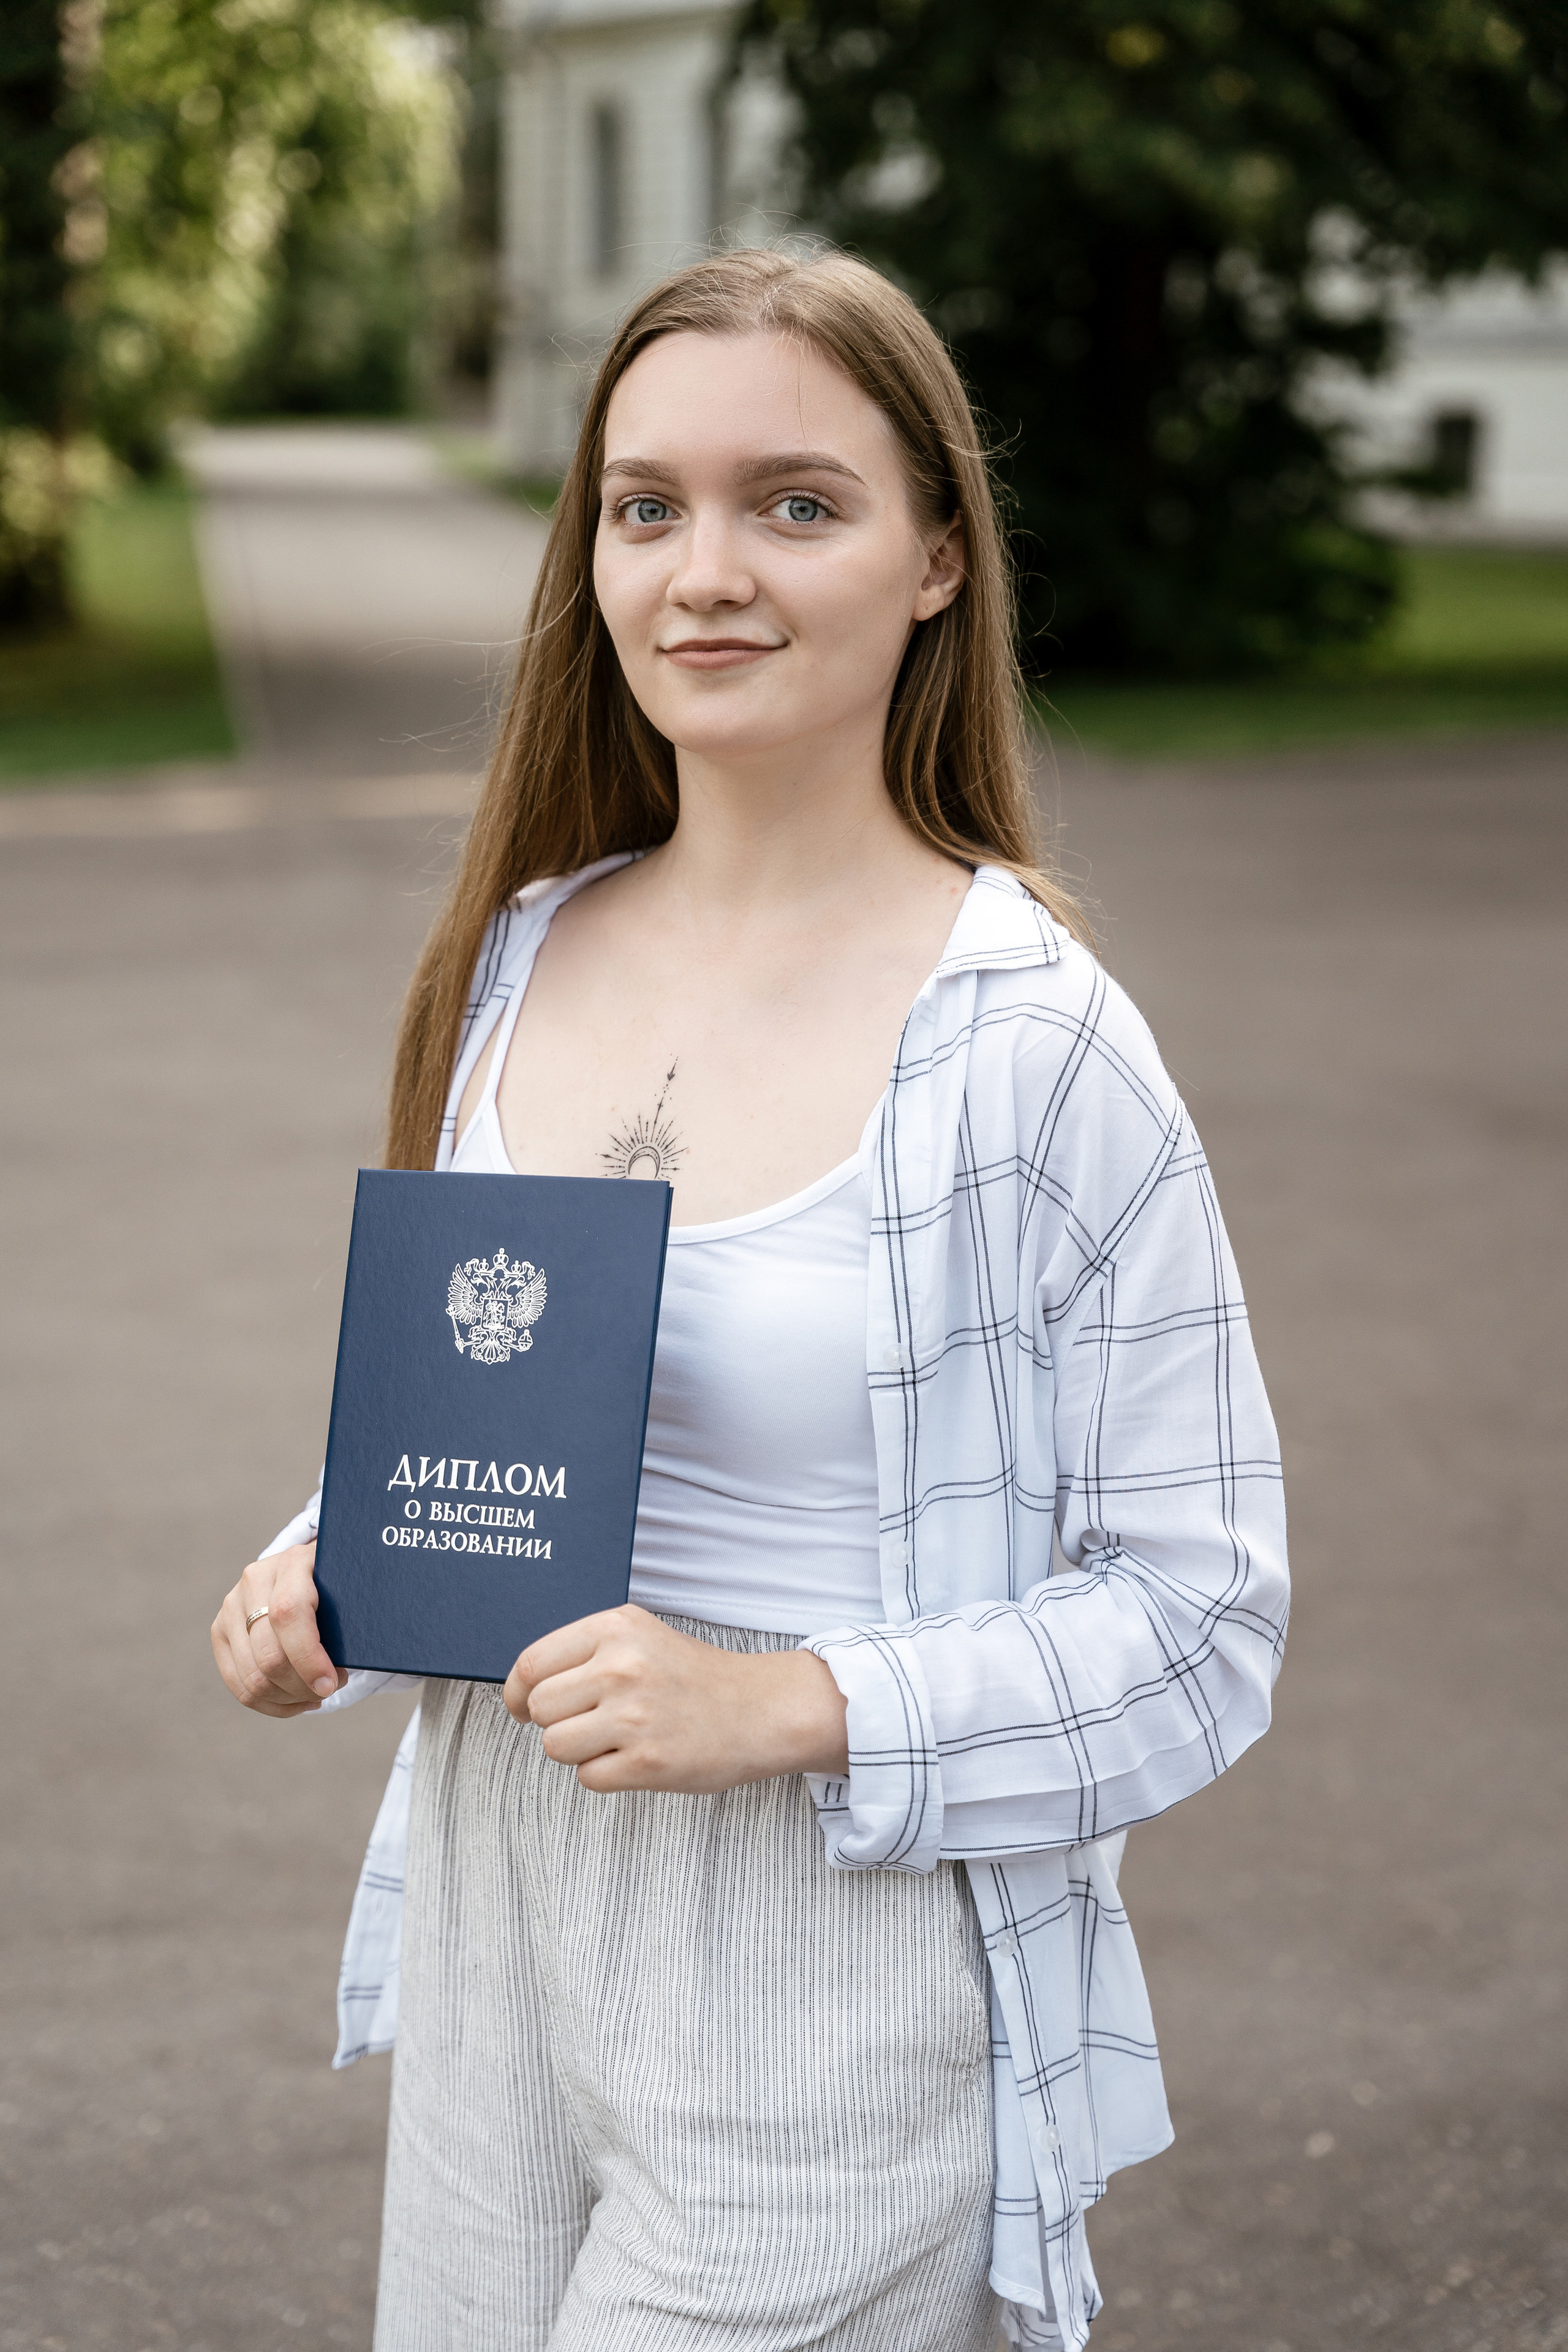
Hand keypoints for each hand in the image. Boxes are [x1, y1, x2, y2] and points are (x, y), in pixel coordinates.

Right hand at [211, 1541, 347, 1717]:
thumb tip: (354, 1662)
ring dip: (290, 1698)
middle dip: (303, 1686)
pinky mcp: (220, 1630)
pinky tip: (298, 1702)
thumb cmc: (338, 1582)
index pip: (289, 1614)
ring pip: (252, 1677)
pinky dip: (272, 1704)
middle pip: (268, 1655)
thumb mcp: (349, 1586)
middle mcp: (254, 1581)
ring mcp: (232, 1606)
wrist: (308, 1567)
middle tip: (331, 1687)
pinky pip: (239, 1685)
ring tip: (317, 1694)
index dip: (309, 1657)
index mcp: (292, 1562)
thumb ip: (352, 1613)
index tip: (333, 1683)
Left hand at [504, 1604, 849, 1793]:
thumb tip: (523, 1687)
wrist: (760, 1709)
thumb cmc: (695, 1677)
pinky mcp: (647, 1762)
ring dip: (577, 1750)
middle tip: (590, 1720)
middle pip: (538, 1708)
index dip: (516, 1692)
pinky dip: (605, 1774)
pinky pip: (587, 1778)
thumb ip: (586, 1652)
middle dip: (555, 1721)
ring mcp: (634, 1716)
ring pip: (554, 1745)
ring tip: (615, 1738)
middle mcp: (621, 1667)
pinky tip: (636, 1756)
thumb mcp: (640, 1638)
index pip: (531, 1663)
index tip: (519, 1705)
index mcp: (615, 1628)